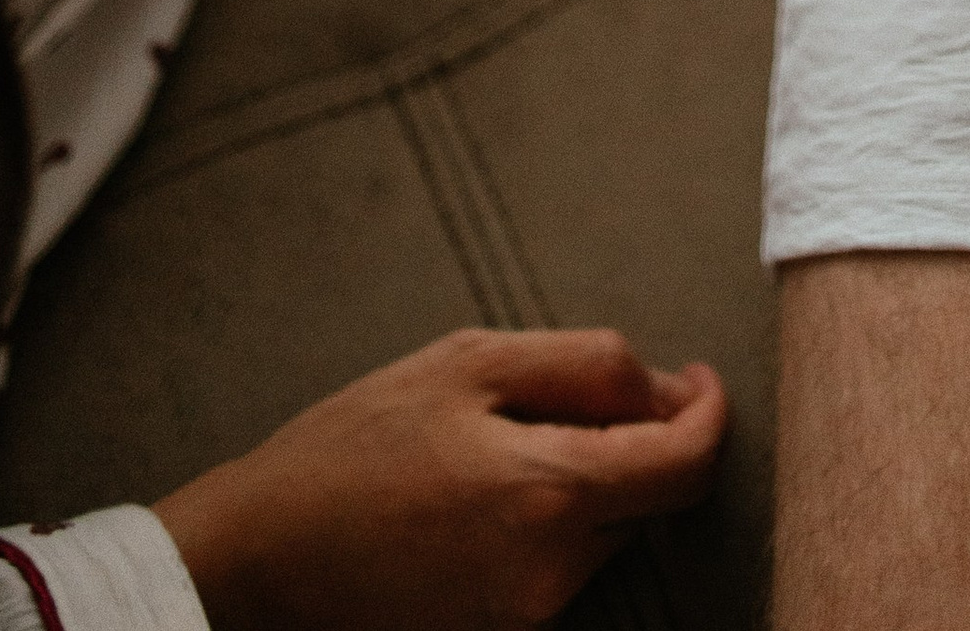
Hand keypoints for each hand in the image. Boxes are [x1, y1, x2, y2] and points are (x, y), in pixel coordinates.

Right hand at [154, 325, 725, 630]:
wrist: (259, 558)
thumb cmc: (352, 450)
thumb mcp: (468, 363)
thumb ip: (585, 364)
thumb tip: (669, 386)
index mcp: (549, 495)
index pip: (687, 465)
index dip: (709, 412)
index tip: (698, 378)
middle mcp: (551, 575)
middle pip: (650, 498)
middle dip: (638, 438)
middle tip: (566, 396)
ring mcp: (526, 618)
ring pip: (605, 532)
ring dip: (587, 480)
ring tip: (498, 444)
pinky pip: (559, 567)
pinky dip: (549, 522)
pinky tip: (481, 495)